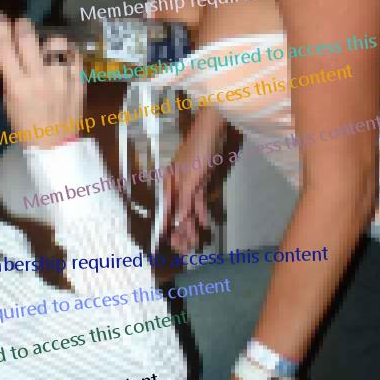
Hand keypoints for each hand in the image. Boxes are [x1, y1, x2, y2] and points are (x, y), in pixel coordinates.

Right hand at [0, 16, 83, 149]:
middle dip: (23, 25)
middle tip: (22, 22)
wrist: (54, 145)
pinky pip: (75, 56)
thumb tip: (11, 52)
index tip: (0, 17)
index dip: (1, 28)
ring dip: (49, 40)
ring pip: (57, 43)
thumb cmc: (26, 125)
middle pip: (30, 39)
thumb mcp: (9, 102)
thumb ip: (10, 76)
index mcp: (19, 86)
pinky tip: (63, 56)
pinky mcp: (79, 82)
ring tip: (47, 45)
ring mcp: (63, 79)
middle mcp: (41, 79)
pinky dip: (68, 52)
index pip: (6, 48)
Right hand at [164, 107, 225, 251]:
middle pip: (177, 213)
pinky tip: (205, 223)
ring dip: (192, 225)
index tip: (171, 246)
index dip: (168, 229)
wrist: (213, 130)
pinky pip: (198, 200)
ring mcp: (189, 183)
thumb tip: (178, 222)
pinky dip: (201, 211)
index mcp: (168, 184)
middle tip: (187, 249)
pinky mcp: (200, 180)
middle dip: (181, 231)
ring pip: (188, 209)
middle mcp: (175, 185)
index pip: (166, 212)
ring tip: (196, 242)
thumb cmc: (198, 151)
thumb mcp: (191, 178)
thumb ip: (184, 201)